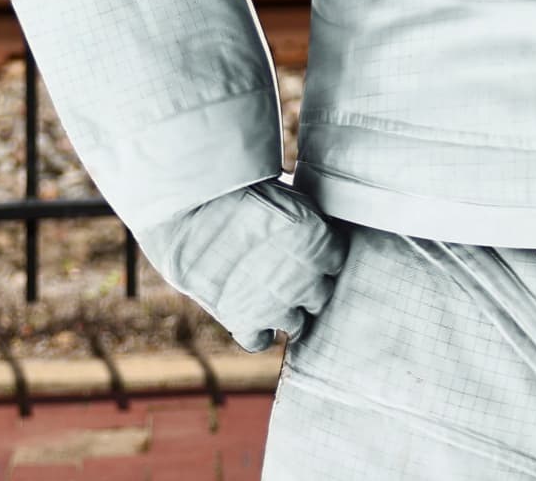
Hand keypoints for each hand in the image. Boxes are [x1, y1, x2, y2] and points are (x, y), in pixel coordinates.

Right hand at [139, 179, 346, 351]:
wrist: (200, 208)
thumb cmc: (242, 193)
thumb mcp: (288, 196)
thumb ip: (305, 224)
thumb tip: (308, 233)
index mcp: (323, 245)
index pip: (335, 262)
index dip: (318, 257)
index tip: (301, 251)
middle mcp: (308, 280)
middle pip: (320, 295)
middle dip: (305, 286)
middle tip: (283, 272)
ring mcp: (279, 306)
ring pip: (298, 324)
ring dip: (285, 312)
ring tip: (266, 294)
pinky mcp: (247, 322)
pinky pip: (261, 342)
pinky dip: (257, 333)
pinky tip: (251, 317)